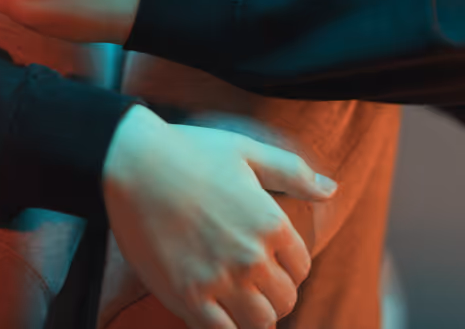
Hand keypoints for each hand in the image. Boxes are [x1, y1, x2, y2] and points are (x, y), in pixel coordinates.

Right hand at [102, 105, 338, 328]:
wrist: (132, 164)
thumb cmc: (191, 152)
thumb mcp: (249, 152)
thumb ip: (294, 173)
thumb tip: (332, 188)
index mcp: (272, 223)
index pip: (301, 268)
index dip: (289, 268)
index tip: (270, 262)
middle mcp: (252, 257)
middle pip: (284, 300)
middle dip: (275, 295)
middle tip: (255, 287)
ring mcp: (220, 280)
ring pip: (260, 324)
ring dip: (255, 318)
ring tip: (239, 304)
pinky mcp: (188, 297)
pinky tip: (216, 316)